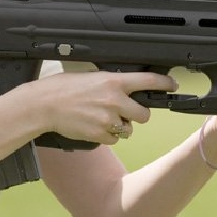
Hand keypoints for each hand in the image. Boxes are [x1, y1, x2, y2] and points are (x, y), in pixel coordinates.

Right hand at [32, 70, 178, 143]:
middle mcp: (115, 100)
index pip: (148, 80)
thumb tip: (125, 87)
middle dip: (138, 114)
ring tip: (102, 119)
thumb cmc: (63, 89)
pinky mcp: (101, 135)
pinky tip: (94, 127)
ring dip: (121, 126)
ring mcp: (109, 119)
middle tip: (127, 112)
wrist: (44, 105)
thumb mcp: (91, 77)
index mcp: (113, 82)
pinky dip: (108, 136)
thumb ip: (111, 83)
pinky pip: (115, 139)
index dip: (165, 83)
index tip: (172, 85)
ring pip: (129, 129)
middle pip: (144, 114)